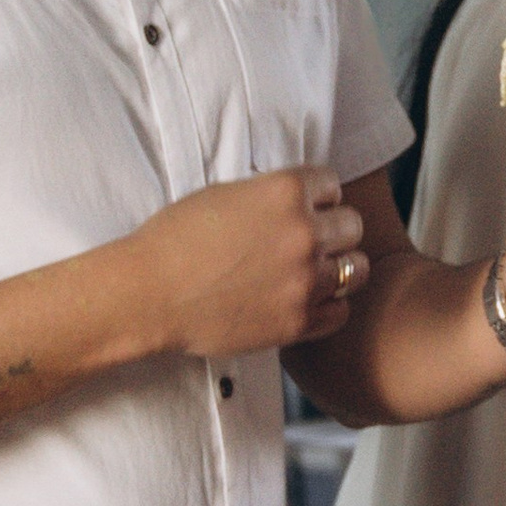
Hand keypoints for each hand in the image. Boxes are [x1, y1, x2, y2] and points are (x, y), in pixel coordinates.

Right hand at [129, 168, 368, 357]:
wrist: (149, 294)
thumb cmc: (174, 240)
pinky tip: (304, 300)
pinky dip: (327, 306)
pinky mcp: (298, 321)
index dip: (317, 197)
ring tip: (313, 272)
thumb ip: (270, 194)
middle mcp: (304, 233)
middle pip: (352, 226)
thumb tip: (299, 197)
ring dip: (339, 268)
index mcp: (285, 191)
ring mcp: (305, 280)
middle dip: (333, 230)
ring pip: (356, 269)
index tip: (304, 208)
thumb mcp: (225, 194)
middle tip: (308, 242)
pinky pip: (341, 311)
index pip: (332, 184)